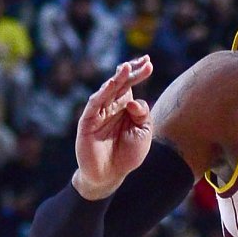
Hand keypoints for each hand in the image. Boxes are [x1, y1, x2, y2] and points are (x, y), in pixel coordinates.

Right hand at [73, 56, 154, 199]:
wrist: (110, 175)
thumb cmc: (128, 154)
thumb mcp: (143, 133)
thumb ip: (143, 115)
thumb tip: (134, 101)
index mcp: (124, 106)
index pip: (131, 84)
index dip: (138, 73)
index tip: (149, 63)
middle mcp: (111, 105)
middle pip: (120, 83)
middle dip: (131, 71)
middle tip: (143, 61)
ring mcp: (98, 112)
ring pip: (107, 90)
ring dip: (116, 78)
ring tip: (127, 68)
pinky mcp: (87, 122)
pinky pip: (94, 104)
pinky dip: (102, 93)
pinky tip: (110, 84)